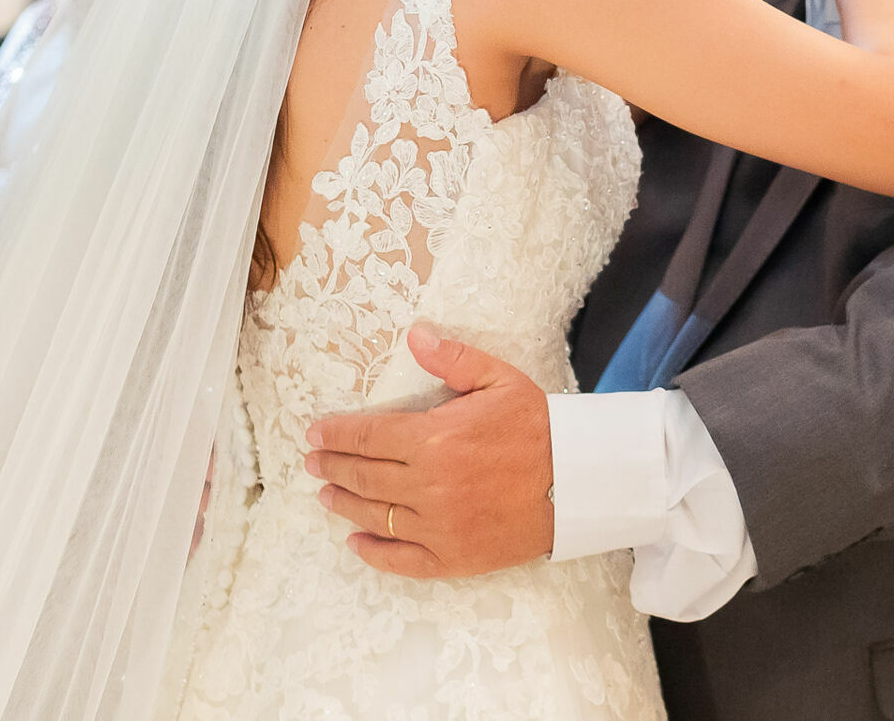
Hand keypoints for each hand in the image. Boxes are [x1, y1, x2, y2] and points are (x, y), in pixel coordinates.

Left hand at [304, 324, 554, 578]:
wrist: (580, 482)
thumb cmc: (541, 428)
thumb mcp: (501, 381)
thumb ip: (454, 359)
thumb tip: (414, 334)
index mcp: (434, 439)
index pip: (366, 437)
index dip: (335, 434)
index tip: (315, 433)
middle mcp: (426, 486)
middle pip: (362, 476)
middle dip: (332, 466)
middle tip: (314, 461)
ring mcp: (436, 527)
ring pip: (372, 516)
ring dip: (343, 504)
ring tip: (326, 494)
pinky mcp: (451, 558)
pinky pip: (398, 559)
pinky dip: (371, 552)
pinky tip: (356, 542)